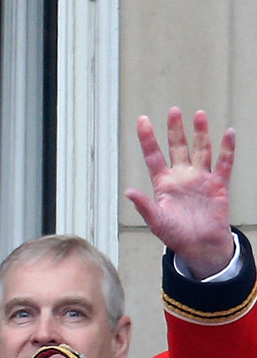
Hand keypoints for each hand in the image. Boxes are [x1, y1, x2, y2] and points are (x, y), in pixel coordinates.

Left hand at [126, 107, 237, 278]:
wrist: (199, 246)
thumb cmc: (175, 235)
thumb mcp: (156, 221)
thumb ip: (144, 206)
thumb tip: (129, 192)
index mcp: (163, 183)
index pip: (153, 156)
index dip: (148, 138)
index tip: (142, 120)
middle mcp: (182, 177)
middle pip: (178, 147)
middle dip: (176, 130)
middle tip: (174, 111)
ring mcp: (201, 179)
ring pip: (201, 150)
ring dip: (201, 133)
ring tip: (198, 115)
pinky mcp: (219, 185)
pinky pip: (224, 163)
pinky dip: (227, 149)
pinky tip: (229, 134)